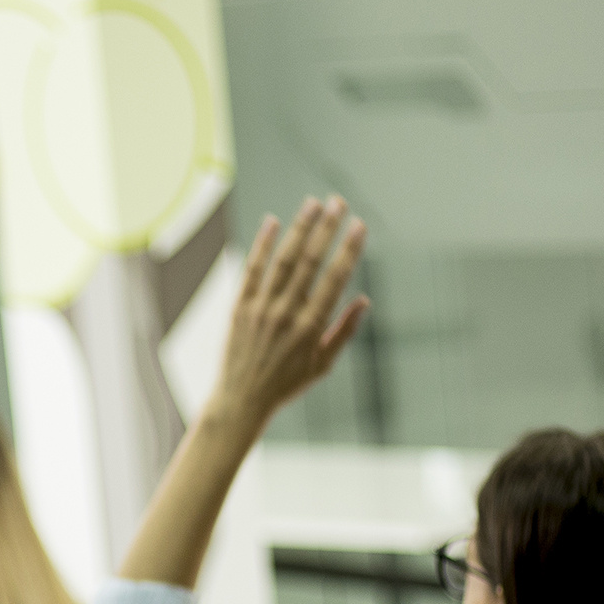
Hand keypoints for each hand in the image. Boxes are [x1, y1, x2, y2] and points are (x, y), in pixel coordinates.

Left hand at [212, 197, 369, 426]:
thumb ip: (343, 331)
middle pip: (310, 262)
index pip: (335, 280)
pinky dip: (262, 245)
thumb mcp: (322, 365)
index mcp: (310, 328)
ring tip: (313, 204)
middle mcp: (286, 313)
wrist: (241, 400)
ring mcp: (261, 308)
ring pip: (283, 260)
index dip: (349, 250)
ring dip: (299, 229)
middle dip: (326, 229)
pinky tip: (273, 222)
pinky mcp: (239, 306)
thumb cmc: (285, 385)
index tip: (360, 226)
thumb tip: (364, 301)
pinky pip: (252, 269)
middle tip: (339, 202)